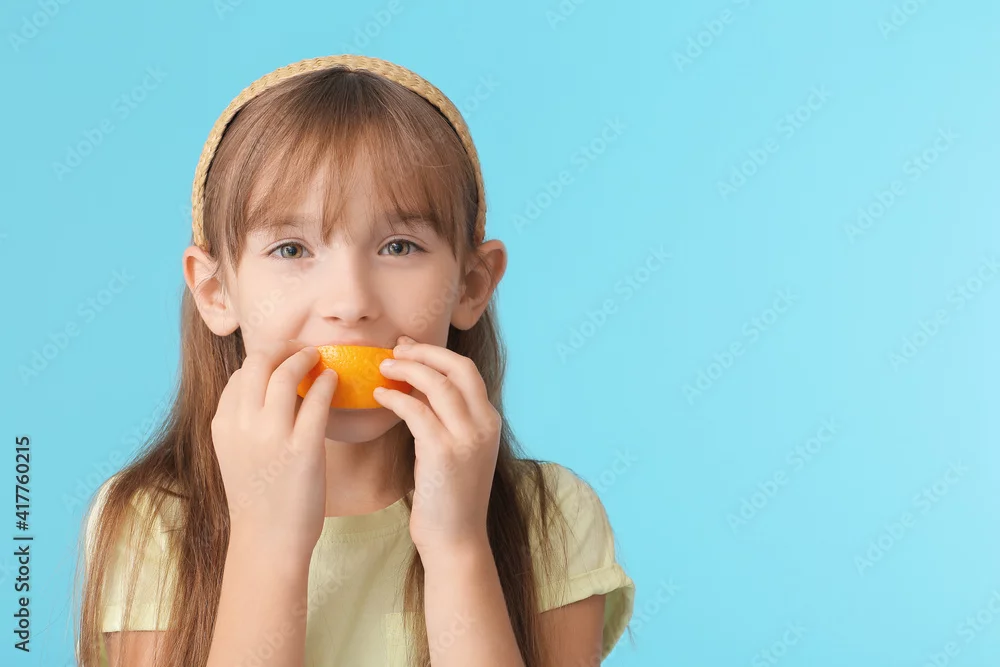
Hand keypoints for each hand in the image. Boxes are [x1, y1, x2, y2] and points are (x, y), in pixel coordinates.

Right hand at [211, 339, 337, 558]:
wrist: (267, 540)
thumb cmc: (257, 498)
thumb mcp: (235, 453)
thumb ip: (243, 421)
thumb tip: (264, 390)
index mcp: (222, 424)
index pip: (240, 375)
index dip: (264, 361)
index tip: (282, 360)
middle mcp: (242, 425)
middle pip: (258, 362)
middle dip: (282, 347)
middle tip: (301, 349)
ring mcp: (271, 436)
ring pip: (286, 373)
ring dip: (306, 358)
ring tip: (319, 358)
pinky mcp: (302, 449)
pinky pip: (317, 400)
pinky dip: (327, 382)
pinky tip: (334, 380)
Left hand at [373, 335, 500, 559]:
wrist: (456, 541)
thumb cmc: (448, 498)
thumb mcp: (456, 450)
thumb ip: (447, 419)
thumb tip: (420, 385)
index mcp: (489, 421)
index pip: (466, 370)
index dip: (435, 353)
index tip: (409, 347)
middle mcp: (483, 425)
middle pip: (457, 367)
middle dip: (423, 352)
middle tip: (394, 349)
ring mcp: (466, 438)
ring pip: (437, 384)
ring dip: (406, 369)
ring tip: (382, 368)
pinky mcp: (444, 453)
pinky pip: (416, 411)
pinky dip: (395, 397)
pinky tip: (379, 396)